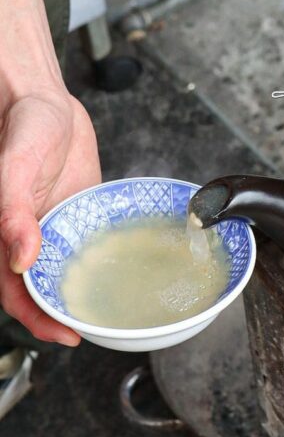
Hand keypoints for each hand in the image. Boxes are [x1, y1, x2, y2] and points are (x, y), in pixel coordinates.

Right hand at [0, 89, 100, 344]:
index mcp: (6, 234)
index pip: (17, 292)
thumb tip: (22, 260)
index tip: (66, 336)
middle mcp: (30, 236)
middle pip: (42, 289)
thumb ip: (12, 212)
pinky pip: (86, 241)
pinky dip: (96, 259)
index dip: (38, 319)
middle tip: (96, 329)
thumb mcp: (14, 167)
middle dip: (64, 314)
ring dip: (80, 292)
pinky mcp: (77, 210)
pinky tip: (119, 269)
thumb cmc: (21, 127)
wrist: (45, 100)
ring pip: (65, 270)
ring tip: (110, 310)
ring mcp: (55, 225)